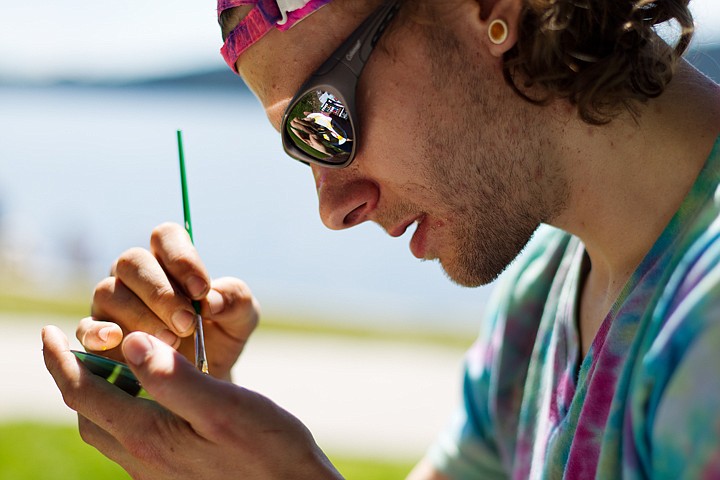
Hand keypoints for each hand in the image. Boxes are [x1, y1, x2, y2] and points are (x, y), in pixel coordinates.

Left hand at [42, 326, 341, 479]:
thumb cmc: (269, 452)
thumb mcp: (224, 407)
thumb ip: (174, 378)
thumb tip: (130, 343)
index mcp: (150, 437)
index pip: (85, 394)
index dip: (61, 361)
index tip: (46, 333)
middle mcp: (144, 460)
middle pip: (89, 415)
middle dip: (74, 378)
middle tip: (76, 347)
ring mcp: (158, 472)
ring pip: (108, 430)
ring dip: (99, 396)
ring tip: (113, 367)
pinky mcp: (174, 476)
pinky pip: (131, 441)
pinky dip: (125, 412)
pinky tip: (152, 399)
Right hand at [76, 222, 258, 380]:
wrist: (204, 380)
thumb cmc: (221, 336)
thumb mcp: (241, 318)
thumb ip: (235, 300)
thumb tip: (211, 300)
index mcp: (170, 260)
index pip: (165, 236)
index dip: (181, 258)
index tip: (202, 290)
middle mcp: (136, 275)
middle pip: (133, 261)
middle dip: (161, 292)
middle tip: (187, 323)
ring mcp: (112, 303)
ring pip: (110, 291)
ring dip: (141, 315)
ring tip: (171, 341)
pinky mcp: (96, 336)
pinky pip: (86, 327)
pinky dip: (99, 333)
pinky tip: (119, 340)